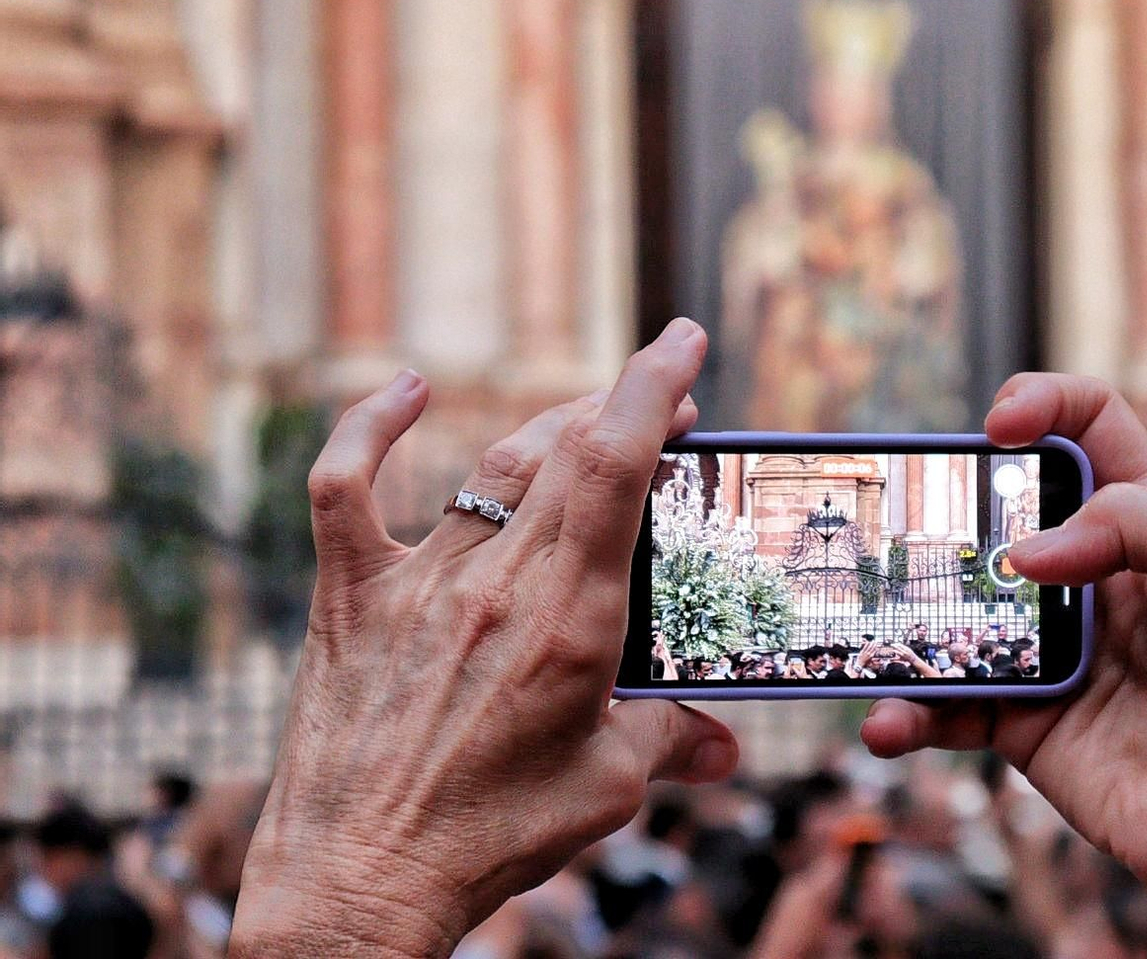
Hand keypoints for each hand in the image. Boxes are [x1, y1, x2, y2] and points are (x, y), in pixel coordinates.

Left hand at [230, 319, 737, 958]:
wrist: (360, 884)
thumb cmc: (489, 839)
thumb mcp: (607, 790)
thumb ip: (671, 742)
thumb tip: (723, 743)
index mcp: (570, 621)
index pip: (619, 466)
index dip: (655, 385)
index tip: (683, 340)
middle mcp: (495, 583)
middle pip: (567, 449)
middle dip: (626, 406)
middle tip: (665, 402)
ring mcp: (416, 582)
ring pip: (492, 464)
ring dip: (550, 427)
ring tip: (590, 418)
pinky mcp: (350, 598)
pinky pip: (344, 487)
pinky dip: (370, 427)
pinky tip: (405, 390)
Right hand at [859, 374, 1146, 958]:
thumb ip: (1145, 522)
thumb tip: (1029, 552)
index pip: (1089, 425)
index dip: (1042, 403)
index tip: (999, 427)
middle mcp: (1088, 571)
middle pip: (999, 504)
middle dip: (947, 499)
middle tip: (920, 521)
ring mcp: (1045, 642)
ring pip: (952, 602)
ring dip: (906, 609)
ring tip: (882, 624)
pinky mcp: (1016, 713)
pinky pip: (941, 700)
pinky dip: (905, 710)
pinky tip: (889, 720)